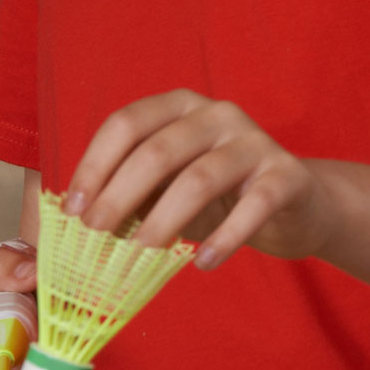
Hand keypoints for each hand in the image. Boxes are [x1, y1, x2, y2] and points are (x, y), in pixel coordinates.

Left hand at [65, 91, 332, 269]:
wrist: (295, 202)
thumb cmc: (218, 194)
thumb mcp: (168, 186)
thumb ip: (131, 194)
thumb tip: (80, 223)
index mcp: (180, 107)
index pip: (127, 124)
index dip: (94, 165)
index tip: (74, 209)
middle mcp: (217, 114)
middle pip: (158, 150)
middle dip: (119, 195)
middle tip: (96, 235)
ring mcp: (255, 142)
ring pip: (201, 178)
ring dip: (164, 219)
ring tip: (142, 254)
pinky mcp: (287, 175)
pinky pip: (254, 206)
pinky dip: (225, 237)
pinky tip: (204, 262)